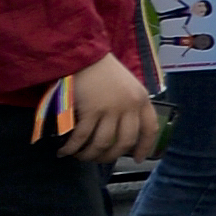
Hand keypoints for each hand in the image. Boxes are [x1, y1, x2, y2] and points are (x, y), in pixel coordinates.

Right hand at [58, 50, 156, 165]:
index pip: (150, 128)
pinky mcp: (90, 110)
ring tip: (79, 156)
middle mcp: (130, 106)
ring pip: (102, 143)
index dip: (144, 146)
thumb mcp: (126, 85)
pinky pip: (81, 137)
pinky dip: (72, 148)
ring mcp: (110, 109)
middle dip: (110, 156)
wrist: (83, 55)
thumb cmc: (102, 70)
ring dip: (89, 154)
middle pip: (124, 141)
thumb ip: (129, 105)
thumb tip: (121, 131)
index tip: (137, 159)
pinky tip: (64, 151)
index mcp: (141, 99)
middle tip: (97, 159)